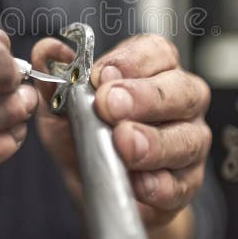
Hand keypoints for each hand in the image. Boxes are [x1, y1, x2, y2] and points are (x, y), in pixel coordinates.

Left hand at [32, 34, 210, 238]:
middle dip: (144, 97)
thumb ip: (54, 77)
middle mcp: (181, 100)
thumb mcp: (60, 106)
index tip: (101, 75)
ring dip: (154, 142)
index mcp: (154, 69)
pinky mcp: (188, 183)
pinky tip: (139, 183)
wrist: (90, 187)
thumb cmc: (82, 136)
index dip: (131, 61)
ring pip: (186, 138)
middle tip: (110, 105)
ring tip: (123, 143)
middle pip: (180, 90)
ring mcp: (190, 141)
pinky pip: (181, 184)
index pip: (157, 51)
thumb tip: (47, 52)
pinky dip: (159, 185)